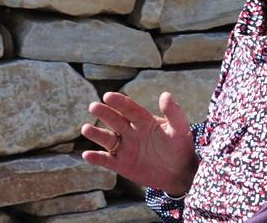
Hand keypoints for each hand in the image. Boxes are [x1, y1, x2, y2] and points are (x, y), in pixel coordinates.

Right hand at [80, 91, 197, 195]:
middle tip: (93, 106)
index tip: (108, 96)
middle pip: (115, 120)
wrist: (179, 172)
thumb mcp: (180, 129)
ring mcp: (125, 147)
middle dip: (104, 113)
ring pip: (107, 139)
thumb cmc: (180, 147)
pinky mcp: (121, 164)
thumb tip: (165, 94)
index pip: (130, 109)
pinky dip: (96, 158)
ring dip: (96, 134)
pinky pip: (106, 160)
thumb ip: (174, 113)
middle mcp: (131, 131)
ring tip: (86, 129)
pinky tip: (87, 155)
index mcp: (144, 120)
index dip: (119, 102)